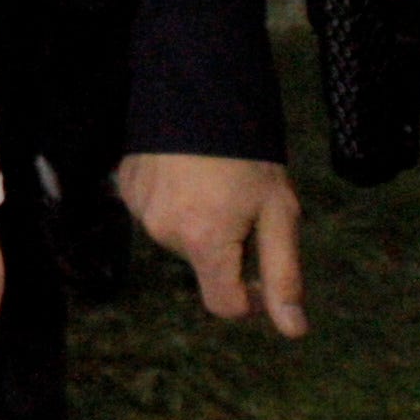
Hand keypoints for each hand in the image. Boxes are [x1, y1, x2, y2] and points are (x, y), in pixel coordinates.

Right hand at [118, 150, 306, 337]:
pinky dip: (173, 200)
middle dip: (224, 245)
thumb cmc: (249, 155)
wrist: (200, 89)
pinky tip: (187, 171)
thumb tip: (293, 330)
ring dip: (198, 221)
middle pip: (203, 264)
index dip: (249, 296)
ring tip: (213, 181)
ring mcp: (140, 209)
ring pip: (179, 237)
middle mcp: (165, 233)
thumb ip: (283, 275)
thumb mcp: (279, 214)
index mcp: (205, 243)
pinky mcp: (126, 186)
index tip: (261, 272)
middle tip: (242, 203)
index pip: (224, 305)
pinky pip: (155, 210)